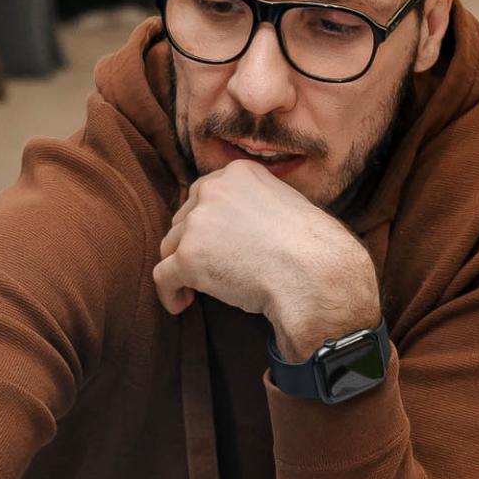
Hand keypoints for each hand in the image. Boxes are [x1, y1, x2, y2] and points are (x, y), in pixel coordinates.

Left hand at [152, 159, 379, 358]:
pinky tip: (181, 305)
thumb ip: (256, 205)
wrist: (315, 273)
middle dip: (192, 243)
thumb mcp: (287, 204)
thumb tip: (244, 229)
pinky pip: (162, 276)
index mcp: (237, 173)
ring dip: (182, 266)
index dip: (205, 222)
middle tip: (209, 267)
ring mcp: (198, 223)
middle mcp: (212, 190)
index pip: (204, 194)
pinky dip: (168, 293)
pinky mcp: (188, 257)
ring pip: (171, 246)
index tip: (214, 242)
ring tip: (195, 290)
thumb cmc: (313, 248)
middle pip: (184, 219)